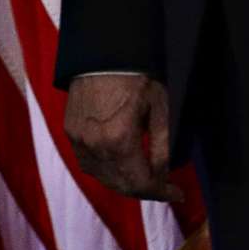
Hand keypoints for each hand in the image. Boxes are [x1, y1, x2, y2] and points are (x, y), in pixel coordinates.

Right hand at [65, 72, 173, 200]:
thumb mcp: (159, 111)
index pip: (141, 183)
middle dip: (146, 191)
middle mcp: (96, 146)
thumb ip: (161, 148)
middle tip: (164, 187)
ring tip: (144, 178)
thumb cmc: (136, 78)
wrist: (102, 55)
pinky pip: (88, 164)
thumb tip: (164, 176)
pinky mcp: (70, 133)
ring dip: (125, 184)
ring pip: (103, 178)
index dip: (162, 193)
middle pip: (122, 186)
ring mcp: (79, 141)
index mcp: (120, 140)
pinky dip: (106, 172)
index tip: (177, 194)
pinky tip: (119, 167)